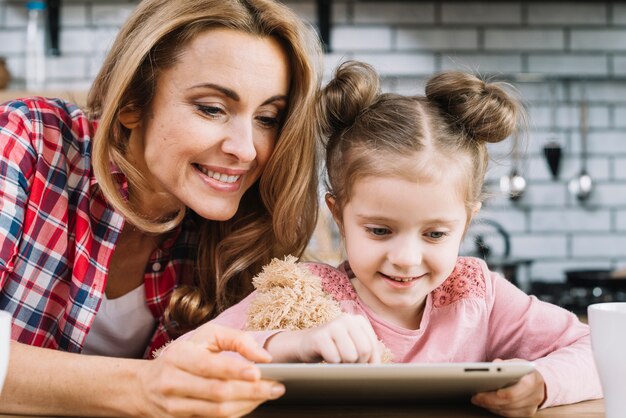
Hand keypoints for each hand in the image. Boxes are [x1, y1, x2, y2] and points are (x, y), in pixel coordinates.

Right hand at [137, 323, 284, 417]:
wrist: (147, 385)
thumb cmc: (185, 354)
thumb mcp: (207, 336)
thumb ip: (236, 339)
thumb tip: (263, 356)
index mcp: (179, 356)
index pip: (208, 366)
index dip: (234, 370)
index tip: (258, 372)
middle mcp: (174, 382)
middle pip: (217, 392)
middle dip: (251, 391)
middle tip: (276, 387)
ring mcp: (176, 406)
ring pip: (217, 411)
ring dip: (248, 404)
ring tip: (267, 394)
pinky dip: (237, 413)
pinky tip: (251, 403)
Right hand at [267, 313, 381, 363]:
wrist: (306, 345)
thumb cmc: (335, 348)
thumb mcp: (355, 346)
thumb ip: (371, 352)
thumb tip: (381, 368)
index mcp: (359, 320)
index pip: (373, 347)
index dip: (368, 362)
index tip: (359, 365)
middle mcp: (347, 319)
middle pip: (364, 351)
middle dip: (356, 363)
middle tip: (345, 361)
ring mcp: (332, 325)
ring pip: (350, 356)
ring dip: (343, 364)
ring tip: (336, 357)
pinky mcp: (319, 336)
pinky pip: (334, 359)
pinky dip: (330, 363)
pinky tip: (325, 355)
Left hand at [471, 359, 545, 416]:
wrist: (539, 382)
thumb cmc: (524, 371)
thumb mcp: (517, 363)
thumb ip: (506, 364)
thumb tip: (495, 364)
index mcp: (533, 380)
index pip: (512, 392)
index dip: (495, 395)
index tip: (480, 393)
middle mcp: (535, 395)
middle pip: (508, 403)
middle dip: (488, 401)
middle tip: (475, 397)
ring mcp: (532, 407)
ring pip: (508, 411)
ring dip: (490, 407)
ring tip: (478, 400)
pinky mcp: (528, 413)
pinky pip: (509, 415)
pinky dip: (497, 410)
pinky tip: (487, 405)